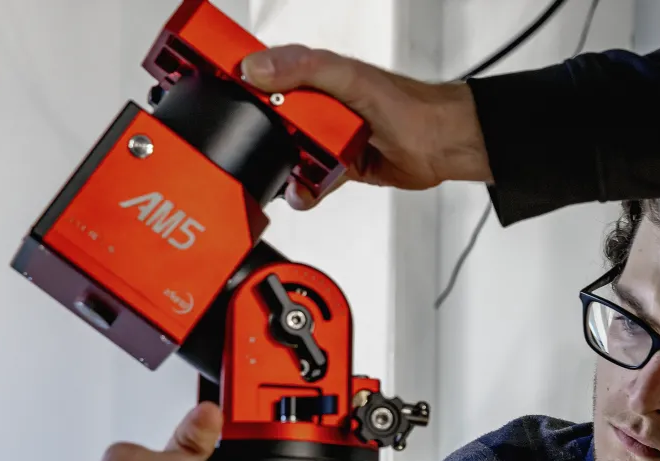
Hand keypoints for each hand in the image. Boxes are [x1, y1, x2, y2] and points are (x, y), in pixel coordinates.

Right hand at [240, 45, 491, 208]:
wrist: (441, 145)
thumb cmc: (408, 105)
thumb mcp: (349, 79)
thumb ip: (304, 68)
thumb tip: (258, 68)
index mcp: (315, 74)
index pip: (265, 72)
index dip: (240, 81)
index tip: (218, 94)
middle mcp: (317, 104)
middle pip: (269, 119)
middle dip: (256, 136)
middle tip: (250, 146)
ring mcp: (326, 137)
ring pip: (286, 155)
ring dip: (280, 169)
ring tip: (283, 175)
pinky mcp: (338, 165)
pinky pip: (309, 180)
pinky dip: (303, 190)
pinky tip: (303, 193)